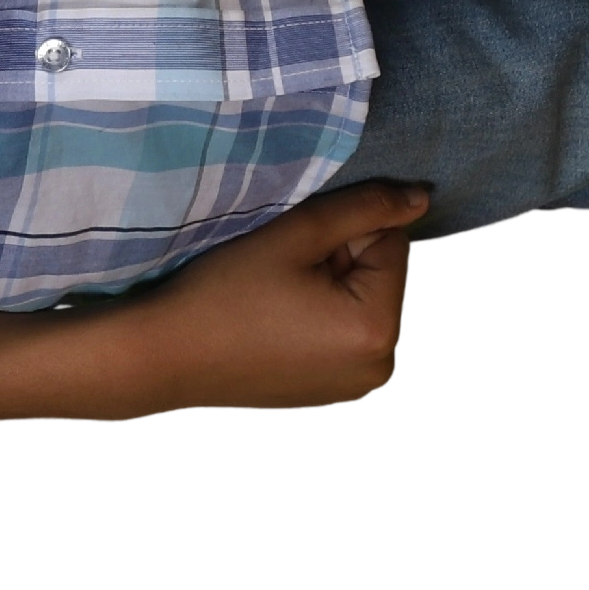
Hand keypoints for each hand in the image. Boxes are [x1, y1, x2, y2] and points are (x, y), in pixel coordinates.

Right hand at [108, 180, 432, 414]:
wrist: (165, 357)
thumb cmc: (223, 294)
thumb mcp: (293, 237)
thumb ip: (361, 209)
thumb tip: (422, 196)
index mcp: (375, 329)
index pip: (391, 245)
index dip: (343, 233)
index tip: (292, 248)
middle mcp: (379, 367)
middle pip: (379, 279)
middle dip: (340, 264)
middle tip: (279, 273)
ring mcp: (355, 386)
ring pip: (360, 306)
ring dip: (329, 291)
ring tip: (274, 298)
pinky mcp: (331, 393)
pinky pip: (343, 338)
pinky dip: (318, 322)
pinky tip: (273, 325)